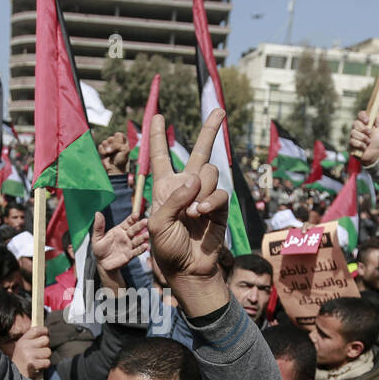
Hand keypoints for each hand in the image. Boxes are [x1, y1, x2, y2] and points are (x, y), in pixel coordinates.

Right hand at [10, 324, 50, 378]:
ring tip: (37, 360)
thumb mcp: (16, 347)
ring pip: (48, 352)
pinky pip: (47, 362)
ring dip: (45, 357)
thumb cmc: (14, 361)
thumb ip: (27, 340)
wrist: (7, 375)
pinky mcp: (32, 364)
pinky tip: (37, 367)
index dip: (43, 331)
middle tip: (40, 352)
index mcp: (21, 340)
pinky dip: (44, 365)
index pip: (36, 330)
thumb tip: (43, 334)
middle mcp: (25, 346)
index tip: (45, 334)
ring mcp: (28, 355)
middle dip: (45, 346)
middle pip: (46, 340)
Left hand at [90, 211, 148, 273]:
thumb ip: (98, 226)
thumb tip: (97, 213)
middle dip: (140, 225)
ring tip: (147, 234)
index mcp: (119, 230)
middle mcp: (126, 236)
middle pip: (134, 230)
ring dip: (143, 237)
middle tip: (145, 221)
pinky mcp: (130, 255)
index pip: (127, 222)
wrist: (103, 264)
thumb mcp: (97, 237)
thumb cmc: (99, 249)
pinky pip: (137, 251)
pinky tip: (145, 246)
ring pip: (137, 240)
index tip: (136, 214)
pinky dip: (141, 249)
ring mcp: (129, 245)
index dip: (132, 218)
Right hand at [98, 132, 129, 173]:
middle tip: (113, 151)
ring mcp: (109, 146)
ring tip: (109, 153)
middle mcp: (116, 143)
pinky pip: (100, 146)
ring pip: (105, 141)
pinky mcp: (103, 150)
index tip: (118, 146)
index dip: (117, 140)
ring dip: (107, 148)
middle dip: (112, 145)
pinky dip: (102, 150)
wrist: (114, 169)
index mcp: (123, 142)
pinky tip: (105, 154)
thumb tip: (109, 146)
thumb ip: (119, 144)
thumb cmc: (121, 161)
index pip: (118, 134)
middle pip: (111, 138)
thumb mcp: (125, 151)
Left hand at [146, 110, 232, 315]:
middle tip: (219, 110)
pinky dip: (211, 201)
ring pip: (210, 172)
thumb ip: (173, 199)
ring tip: (192, 213)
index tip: (158, 116)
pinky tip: (202, 213)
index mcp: (164, 188)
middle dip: (210, 130)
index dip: (157, 137)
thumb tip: (196, 178)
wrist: (187, 269)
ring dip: (201, 190)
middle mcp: (186, 187)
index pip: (160, 157)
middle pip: (200, 151)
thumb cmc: (166, 248)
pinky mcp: (219, 207)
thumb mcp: (157, 223)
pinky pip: (220, 192)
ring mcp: (204, 195)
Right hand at [349, 110, 378, 165]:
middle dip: (363, 129)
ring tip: (369, 142)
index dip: (362, 116)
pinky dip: (360, 145)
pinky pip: (352, 141)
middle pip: (355, 123)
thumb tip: (377, 108)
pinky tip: (364, 147)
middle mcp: (359, 128)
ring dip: (363, 138)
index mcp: (366, 122)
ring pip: (353, 133)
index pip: (360, 114)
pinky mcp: (351, 144)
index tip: (367, 120)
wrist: (378, 154)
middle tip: (370, 133)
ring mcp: (354, 136)